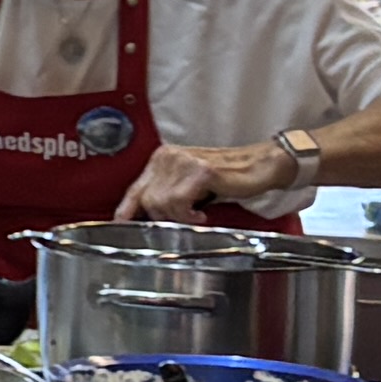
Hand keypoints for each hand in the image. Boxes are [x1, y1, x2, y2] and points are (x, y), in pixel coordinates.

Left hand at [122, 138, 295, 220]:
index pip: (135, 188)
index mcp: (162, 158)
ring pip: (161, 203)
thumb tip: (147, 216)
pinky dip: (189, 215)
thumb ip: (166, 194)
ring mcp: (184, 162)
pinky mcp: (201, 172)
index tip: (121, 224)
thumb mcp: (188, 184)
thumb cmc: (226, 177)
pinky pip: (180, 203)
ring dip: (178, 217)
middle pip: (146, 199)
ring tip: (195, 215)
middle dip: (162, 218)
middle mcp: (169, 157)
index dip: (126, 209)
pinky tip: (201, 214)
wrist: (259, 165)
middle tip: (182, 220)